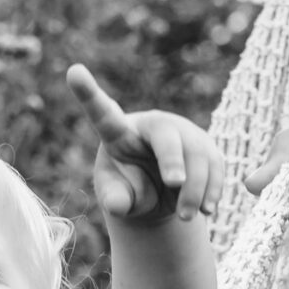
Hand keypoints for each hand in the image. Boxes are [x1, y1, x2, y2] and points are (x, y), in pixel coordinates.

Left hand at [66, 64, 225, 224]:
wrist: (161, 195)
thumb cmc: (129, 190)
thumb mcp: (117, 196)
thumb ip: (115, 199)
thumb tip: (117, 206)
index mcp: (118, 132)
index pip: (103, 113)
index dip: (88, 93)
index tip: (73, 72)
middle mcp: (152, 125)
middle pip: (166, 135)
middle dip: (173, 158)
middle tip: (174, 184)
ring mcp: (183, 133)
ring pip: (197, 155)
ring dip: (195, 189)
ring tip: (187, 217)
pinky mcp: (206, 147)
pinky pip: (216, 165)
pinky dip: (213, 189)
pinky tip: (208, 208)